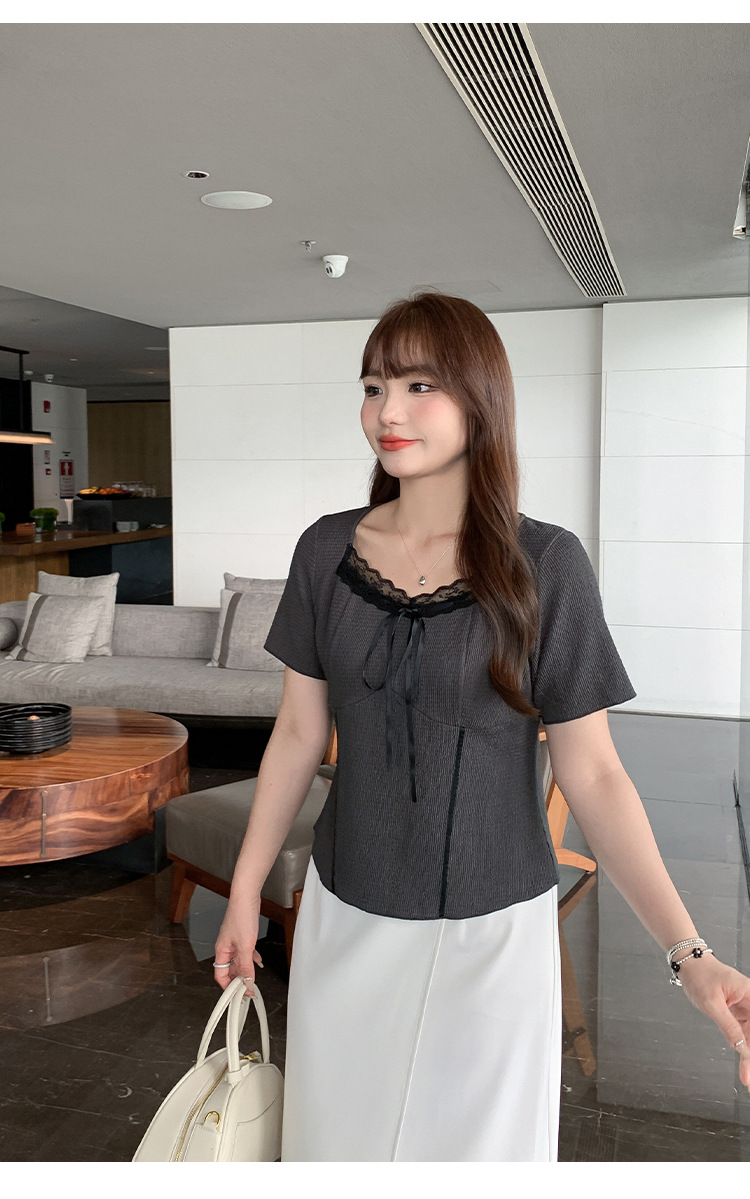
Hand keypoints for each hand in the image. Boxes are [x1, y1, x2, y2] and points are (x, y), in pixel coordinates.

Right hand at [213, 892, 264, 995]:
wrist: (246, 897)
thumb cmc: (241, 916)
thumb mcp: (245, 946)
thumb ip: (246, 966)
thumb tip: (247, 982)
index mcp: (221, 951)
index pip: (220, 975)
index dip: (228, 987)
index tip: (239, 994)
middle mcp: (225, 947)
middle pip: (229, 970)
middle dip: (239, 979)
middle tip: (249, 988)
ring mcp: (233, 941)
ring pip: (238, 961)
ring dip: (246, 970)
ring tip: (254, 978)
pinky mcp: (242, 935)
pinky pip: (245, 952)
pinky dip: (251, 958)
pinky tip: (258, 961)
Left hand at [676, 953, 749, 1090]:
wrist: (689, 964)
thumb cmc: (700, 975)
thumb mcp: (712, 1003)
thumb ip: (728, 1026)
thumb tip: (741, 1048)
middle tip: (748, 1075)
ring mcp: (745, 1008)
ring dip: (748, 1055)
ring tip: (747, 1076)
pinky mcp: (737, 1013)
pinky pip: (743, 1033)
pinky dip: (743, 1048)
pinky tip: (744, 1064)